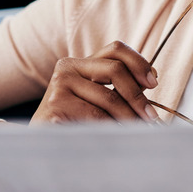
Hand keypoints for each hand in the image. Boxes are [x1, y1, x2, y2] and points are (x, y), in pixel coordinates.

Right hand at [30, 41, 158, 124]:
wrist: (39, 142)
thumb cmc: (71, 122)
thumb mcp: (94, 98)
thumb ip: (117, 87)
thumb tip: (150, 79)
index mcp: (79, 63)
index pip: (115, 49)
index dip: (138, 62)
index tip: (154, 82)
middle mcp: (67, 68)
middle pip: (115, 69)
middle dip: (137, 95)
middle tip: (151, 117)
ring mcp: (59, 86)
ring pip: (108, 98)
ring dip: (129, 117)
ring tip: (138, 130)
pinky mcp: (57, 106)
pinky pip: (96, 117)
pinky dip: (112, 128)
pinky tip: (116, 136)